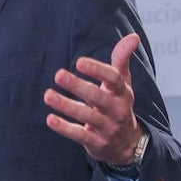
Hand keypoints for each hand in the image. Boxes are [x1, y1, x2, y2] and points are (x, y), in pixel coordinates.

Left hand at [44, 32, 142, 165]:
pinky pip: (79, 135)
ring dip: (66, 106)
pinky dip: (65, 128)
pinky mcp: (96, 142)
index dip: (98, 70)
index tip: (79, 62)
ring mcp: (107, 127)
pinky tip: (50, 119)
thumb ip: (121, 60)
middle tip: (58, 75)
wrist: (127, 144)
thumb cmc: (118, 106)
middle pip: (98, 97)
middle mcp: (117, 110)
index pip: (114, 79)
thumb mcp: (122, 84)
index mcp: (122, 93)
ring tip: (48, 95)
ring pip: (86, 116)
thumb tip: (133, 36)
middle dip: (78, 86)